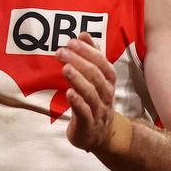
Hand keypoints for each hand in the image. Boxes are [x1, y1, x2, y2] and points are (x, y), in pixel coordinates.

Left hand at [62, 33, 121, 152]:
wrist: (99, 136)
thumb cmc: (94, 102)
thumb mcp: (95, 79)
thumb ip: (91, 56)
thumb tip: (84, 34)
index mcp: (108, 83)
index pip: (103, 65)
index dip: (90, 52)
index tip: (73, 41)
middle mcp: (105, 96)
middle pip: (96, 76)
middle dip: (80, 62)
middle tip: (62, 51)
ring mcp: (98, 111)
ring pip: (91, 94)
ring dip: (78, 79)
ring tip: (65, 68)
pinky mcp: (87, 124)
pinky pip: (85, 113)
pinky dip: (78, 102)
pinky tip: (69, 93)